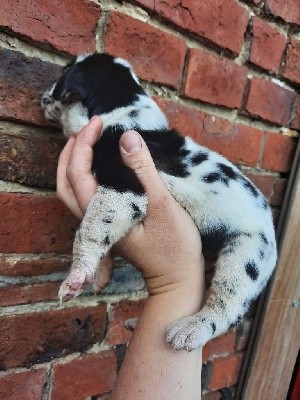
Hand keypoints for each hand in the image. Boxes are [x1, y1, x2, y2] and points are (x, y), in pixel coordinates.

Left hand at [57, 117, 203, 294]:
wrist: (178, 279)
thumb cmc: (174, 247)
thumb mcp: (163, 204)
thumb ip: (144, 171)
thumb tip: (127, 137)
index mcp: (102, 216)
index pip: (78, 174)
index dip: (84, 144)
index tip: (99, 122)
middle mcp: (95, 221)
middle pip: (65, 184)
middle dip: (70, 152)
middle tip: (87, 129)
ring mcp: (101, 224)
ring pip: (73, 192)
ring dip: (74, 164)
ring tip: (89, 141)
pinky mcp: (111, 224)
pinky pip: (89, 195)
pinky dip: (87, 174)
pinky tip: (104, 163)